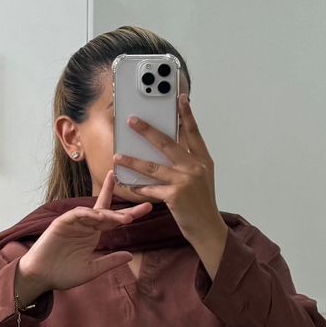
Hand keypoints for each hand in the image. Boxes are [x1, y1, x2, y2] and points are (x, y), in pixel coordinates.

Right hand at [15, 169, 151, 304]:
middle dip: (126, 209)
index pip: (113, 220)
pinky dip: (87, 214)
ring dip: (110, 214)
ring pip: (94, 212)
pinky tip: (99, 217)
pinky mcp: (60, 224)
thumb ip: (110, 261)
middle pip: (108, 211)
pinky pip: (75, 214)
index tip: (148, 208)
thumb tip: (130, 255)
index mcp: (93, 235)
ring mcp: (73, 223)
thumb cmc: (63, 274)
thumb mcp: (92, 269)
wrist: (41, 278)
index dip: (129, 214)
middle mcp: (85, 226)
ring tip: (126, 219)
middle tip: (146, 208)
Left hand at [114, 93, 226, 268]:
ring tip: (118, 156)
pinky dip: (136, 187)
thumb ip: (186, 162)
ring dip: (132, 161)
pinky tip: (126, 184)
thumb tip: (164, 147)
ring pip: (152, 166)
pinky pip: (149, 188)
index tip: (180, 97)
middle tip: (132, 121)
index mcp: (203, 160)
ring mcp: (185, 181)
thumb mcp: (200, 178)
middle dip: (147, 130)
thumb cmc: (200, 203)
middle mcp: (195, 167)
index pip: (194, 132)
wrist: (208, 229)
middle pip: (167, 143)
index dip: (187, 114)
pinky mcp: (174, 195)